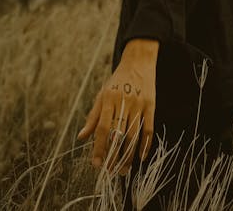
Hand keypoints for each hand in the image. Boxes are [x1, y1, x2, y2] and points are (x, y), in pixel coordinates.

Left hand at [77, 39, 158, 174]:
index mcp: (108, 99)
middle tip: (110, 171)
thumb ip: (93, 116)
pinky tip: (141, 157)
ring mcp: (138, 104)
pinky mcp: (151, 105)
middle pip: (118, 134)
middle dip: (114, 156)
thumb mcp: (102, 94)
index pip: (102, 128)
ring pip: (133, 134)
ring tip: (124, 169)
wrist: (138, 62)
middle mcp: (123, 102)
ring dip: (129, 155)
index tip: (96, 164)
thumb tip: (82, 137)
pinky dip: (145, 144)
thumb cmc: (117, 80)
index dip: (99, 147)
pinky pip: (148, 128)